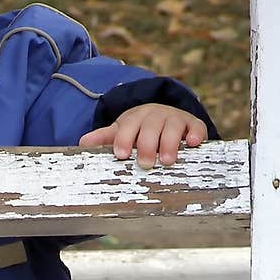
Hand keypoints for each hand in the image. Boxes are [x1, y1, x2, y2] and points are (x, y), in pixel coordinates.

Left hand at [78, 103, 207, 168]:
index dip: (124, 139)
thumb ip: (105, 137)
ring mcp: (175, 119)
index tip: (121, 154)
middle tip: (145, 164)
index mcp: (135, 118)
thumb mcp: (122, 131)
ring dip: (170, 143)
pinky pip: (196, 127)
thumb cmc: (140, 130)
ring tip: (167, 161)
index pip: (128, 126)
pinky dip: (195, 134)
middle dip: (147, 145)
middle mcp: (156, 115)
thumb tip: (82, 143)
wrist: (165, 115)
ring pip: (173, 126)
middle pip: (151, 127)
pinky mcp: (193, 125)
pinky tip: (193, 143)